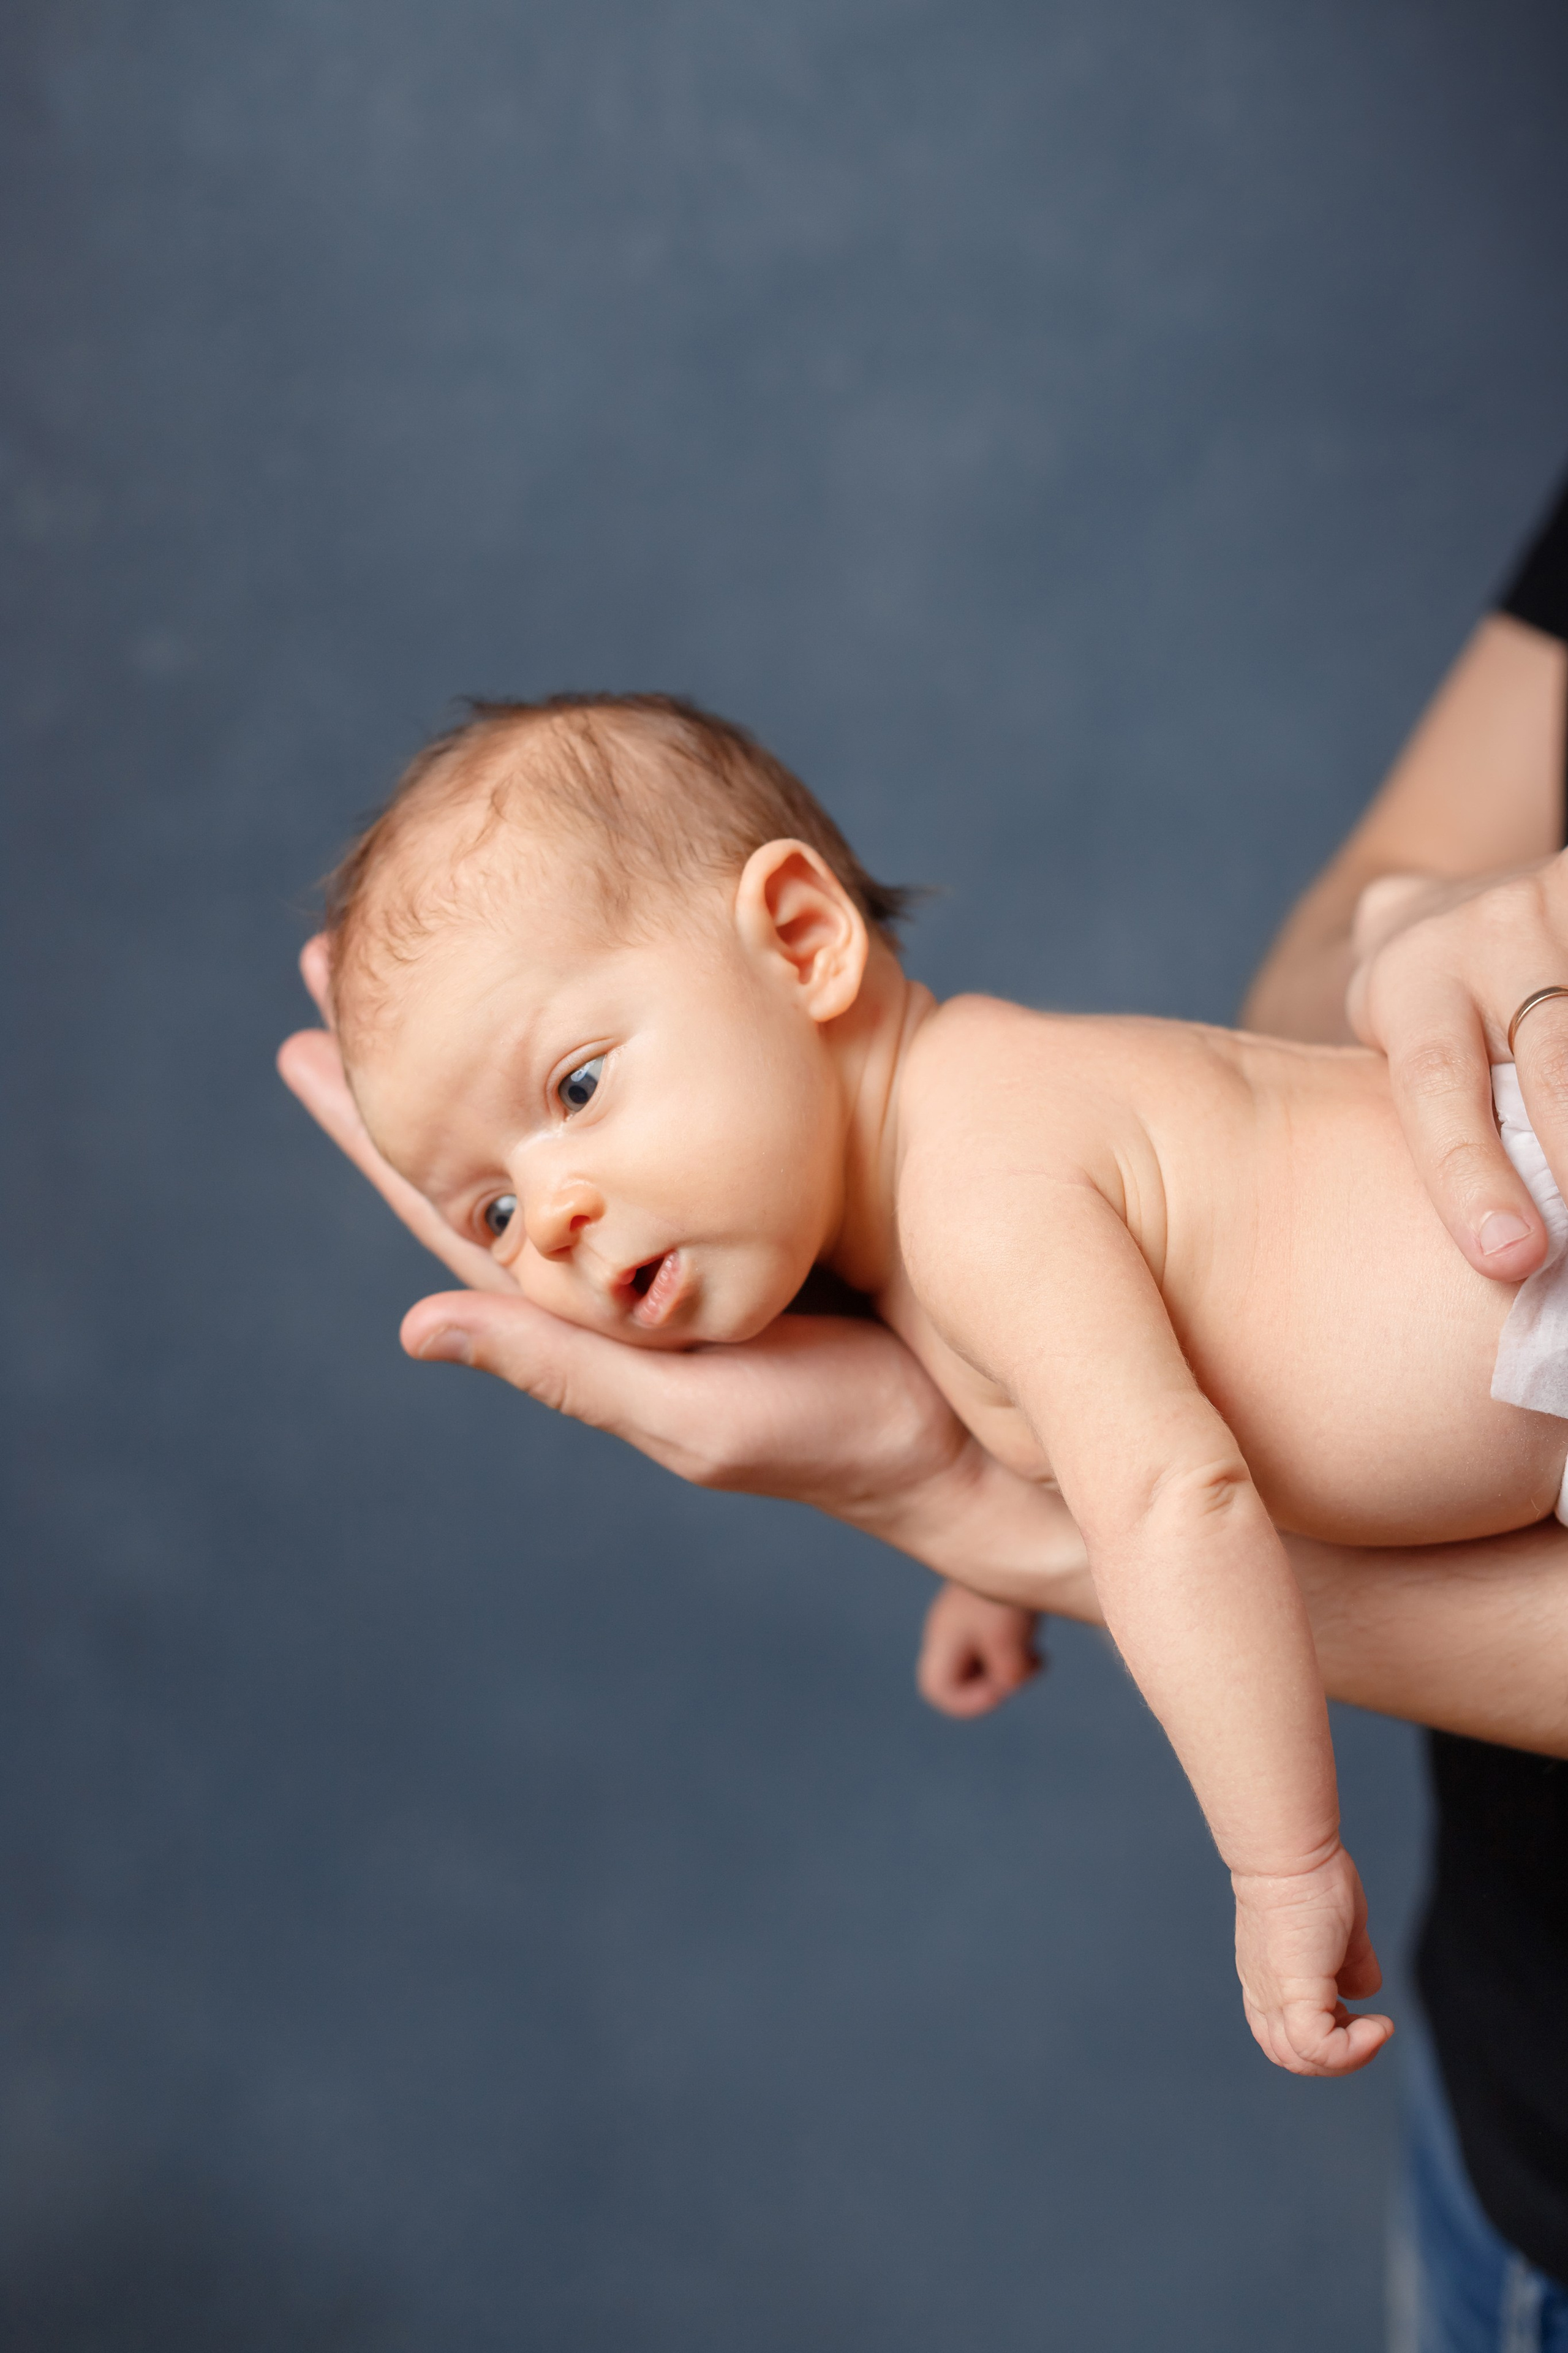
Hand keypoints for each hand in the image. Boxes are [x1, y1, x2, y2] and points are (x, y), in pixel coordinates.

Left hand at [278, 941, 983, 1521]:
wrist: (977, 1425)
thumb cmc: (834, 1438)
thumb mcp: (687, 1414)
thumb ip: (560, 1363)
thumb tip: (414, 1323)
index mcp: (590, 1299)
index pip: (450, 1201)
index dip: (369, 1128)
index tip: (296, 1044)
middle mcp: (629, 1240)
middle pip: (499, 1122)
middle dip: (420, 1047)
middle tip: (347, 951)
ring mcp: (695, 1198)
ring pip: (583, 1090)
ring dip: (518, 1018)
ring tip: (458, 942)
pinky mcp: (771, 1166)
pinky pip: (682, 1086)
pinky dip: (636, 1031)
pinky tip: (610, 976)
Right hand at [916, 1583, 1042, 1717]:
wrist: (1018, 1534)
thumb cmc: (1009, 1590)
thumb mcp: (1008, 1640)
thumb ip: (1007, 1674)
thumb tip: (1009, 1684)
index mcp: (945, 1637)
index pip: (938, 1690)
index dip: (970, 1702)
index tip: (1003, 1687)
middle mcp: (950, 1629)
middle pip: (960, 1679)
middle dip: (994, 1683)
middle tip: (1021, 1667)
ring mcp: (967, 1619)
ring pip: (982, 1663)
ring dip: (1010, 1665)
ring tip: (1034, 1653)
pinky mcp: (987, 1610)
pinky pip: (996, 1645)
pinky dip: (1017, 1649)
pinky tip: (1036, 1638)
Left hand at [1231, 1845, 1392, 2076]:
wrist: (1289, 1852)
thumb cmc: (1313, 1878)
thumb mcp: (1340, 1933)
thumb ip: (1350, 1965)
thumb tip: (1365, 1991)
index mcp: (1267, 1980)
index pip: (1282, 2034)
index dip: (1321, 2038)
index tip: (1355, 2016)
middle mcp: (1262, 1992)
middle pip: (1289, 2055)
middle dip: (1336, 2057)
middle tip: (1369, 2031)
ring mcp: (1273, 1994)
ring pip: (1299, 2058)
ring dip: (1347, 2057)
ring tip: (1375, 2031)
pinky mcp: (1293, 1991)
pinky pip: (1318, 2047)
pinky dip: (1352, 2049)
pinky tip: (1379, 2025)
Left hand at [1346, 855, 1567, 1280]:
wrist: (1452, 901)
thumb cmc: (1427, 1013)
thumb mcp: (1390, 1040)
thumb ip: (1387, 1114)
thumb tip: (1441, 1251)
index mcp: (1412, 981)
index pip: (1439, 1087)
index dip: (1469, 1174)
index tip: (1506, 1258)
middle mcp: (1490, 933)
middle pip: (1550, 1063)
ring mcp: (1559, 906)